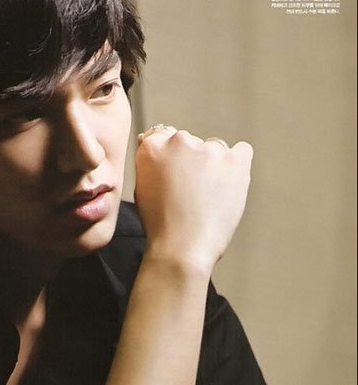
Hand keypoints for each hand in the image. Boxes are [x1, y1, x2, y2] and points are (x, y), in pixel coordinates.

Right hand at [135, 126, 252, 270]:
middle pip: (190, 142)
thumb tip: (155, 141)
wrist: (182, 249)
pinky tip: (229, 185)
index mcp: (153, 146)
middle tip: (190, 192)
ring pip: (215, 149)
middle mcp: (179, 141)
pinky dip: (237, 164)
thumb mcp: (142, 187)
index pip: (164, 135)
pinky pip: (242, 151)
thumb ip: (151, 160)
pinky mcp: (234, 161)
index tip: (174, 176)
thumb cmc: (160, 225)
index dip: (171, 158)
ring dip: (213, 166)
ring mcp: (209, 149)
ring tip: (207, 197)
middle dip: (191, 161)